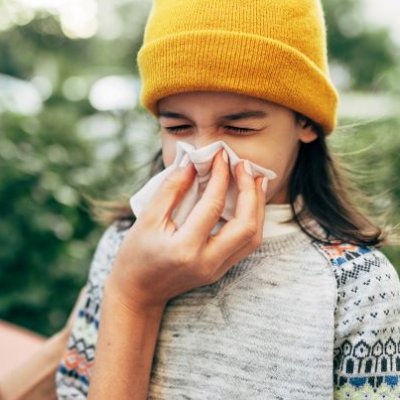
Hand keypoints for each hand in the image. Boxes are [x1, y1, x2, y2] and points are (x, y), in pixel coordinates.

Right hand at [105, 150, 266, 310]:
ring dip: (257, 206)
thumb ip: (170, 189)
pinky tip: (248, 201)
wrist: (138, 292)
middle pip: (246, 225)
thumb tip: (192, 164)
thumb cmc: (136, 254)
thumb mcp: (147, 219)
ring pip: (253, 237)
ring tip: (254, 179)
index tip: (221, 155)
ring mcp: (217, 269)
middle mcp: (207, 262)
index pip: (213, 206)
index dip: (221, 176)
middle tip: (243, 165)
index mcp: (185, 249)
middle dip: (250, 191)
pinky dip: (252, 219)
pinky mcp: (220, 270)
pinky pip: (246, 243)